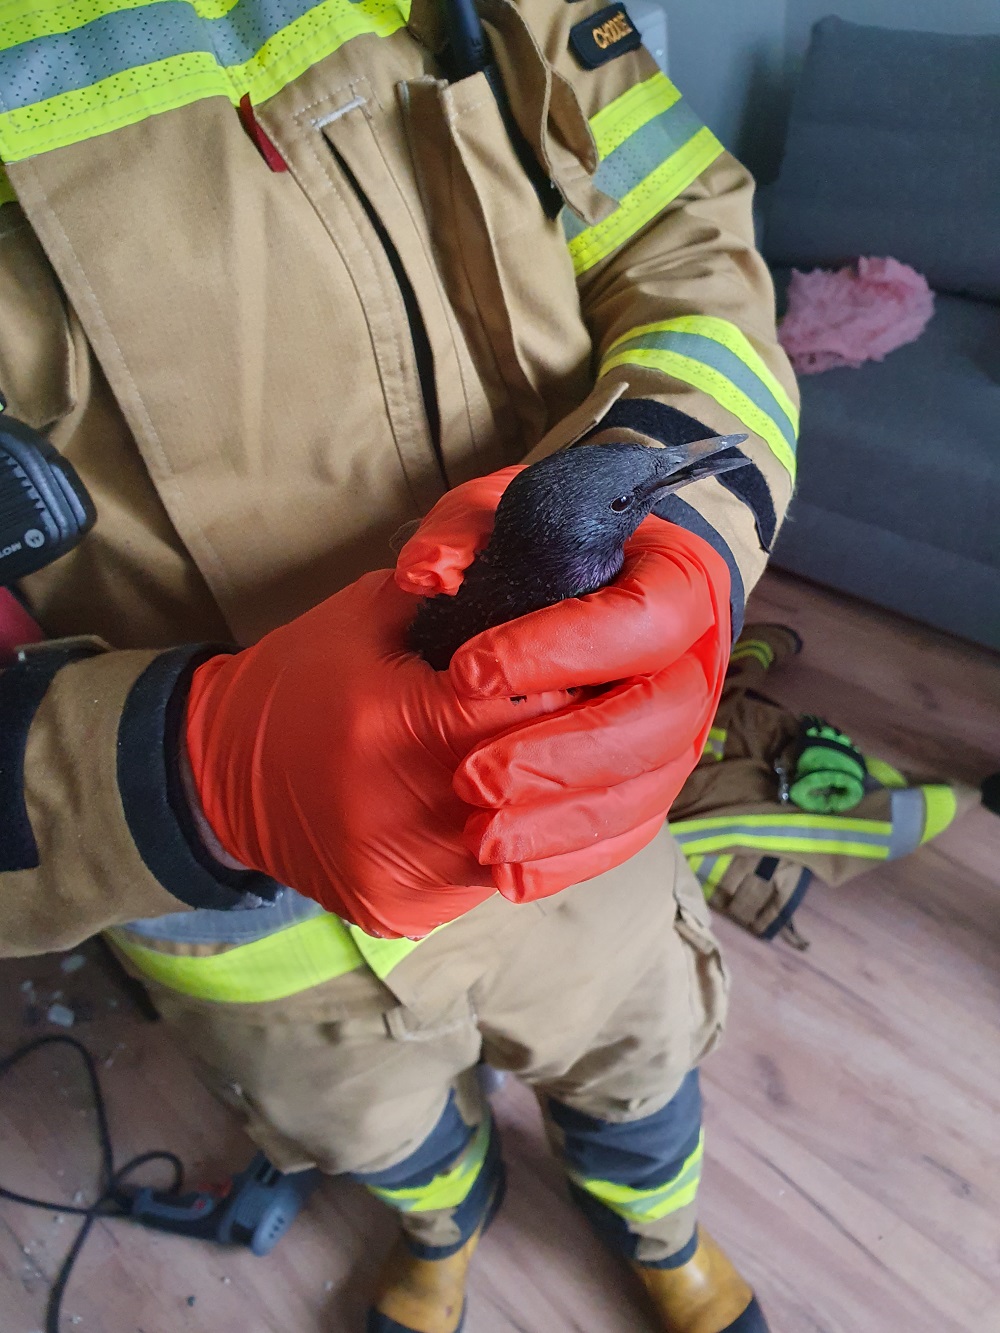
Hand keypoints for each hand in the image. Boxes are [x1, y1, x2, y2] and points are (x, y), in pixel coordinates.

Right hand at [183, 570, 565, 937]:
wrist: (218, 773)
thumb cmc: (302, 679)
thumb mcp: (366, 613)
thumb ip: (455, 593)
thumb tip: (547, 577)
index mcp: (393, 722)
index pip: (528, 707)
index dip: (564, 682)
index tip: (585, 666)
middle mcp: (397, 809)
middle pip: (534, 783)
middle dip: (564, 745)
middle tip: (587, 716)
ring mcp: (401, 873)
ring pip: (525, 843)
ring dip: (544, 804)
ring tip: (553, 764)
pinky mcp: (402, 911)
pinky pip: (487, 881)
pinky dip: (506, 845)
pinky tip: (506, 810)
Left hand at [396, 464, 731, 904]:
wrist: (553, 608)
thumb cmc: (529, 554)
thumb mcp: (494, 516)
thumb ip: (463, 529)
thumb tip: (429, 575)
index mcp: (674, 580)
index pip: (648, 616)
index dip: (567, 647)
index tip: (469, 671)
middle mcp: (694, 661)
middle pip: (662, 718)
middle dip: (565, 752)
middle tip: (471, 776)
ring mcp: (680, 731)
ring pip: (649, 790)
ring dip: (564, 821)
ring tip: (479, 837)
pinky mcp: (651, 785)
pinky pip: (631, 836)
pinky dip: (571, 860)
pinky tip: (508, 873)